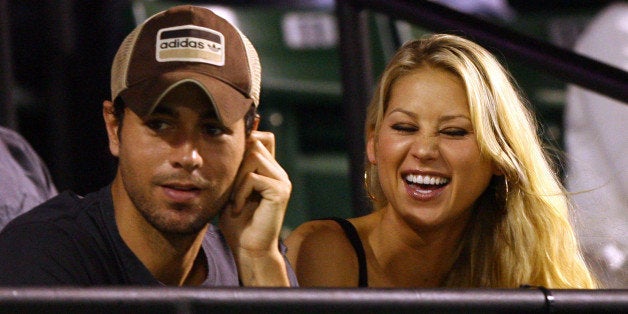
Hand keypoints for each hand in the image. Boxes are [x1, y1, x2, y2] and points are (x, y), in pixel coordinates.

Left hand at [219, 130, 290, 285]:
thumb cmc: (237, 223)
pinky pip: (253, 178)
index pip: (263, 138)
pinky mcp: (280, 191)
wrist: (249, 249)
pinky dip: (240, 193)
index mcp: (270, 170)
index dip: (247, 140)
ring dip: (237, 179)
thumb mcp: (230, 190)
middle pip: (256, 144)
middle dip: (237, 164)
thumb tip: (226, 145)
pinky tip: (238, 209)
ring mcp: (282, 181)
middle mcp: (279, 173)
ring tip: (234, 201)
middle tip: (231, 189)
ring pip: (253, 157)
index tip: (230, 161)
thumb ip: (233, 170)